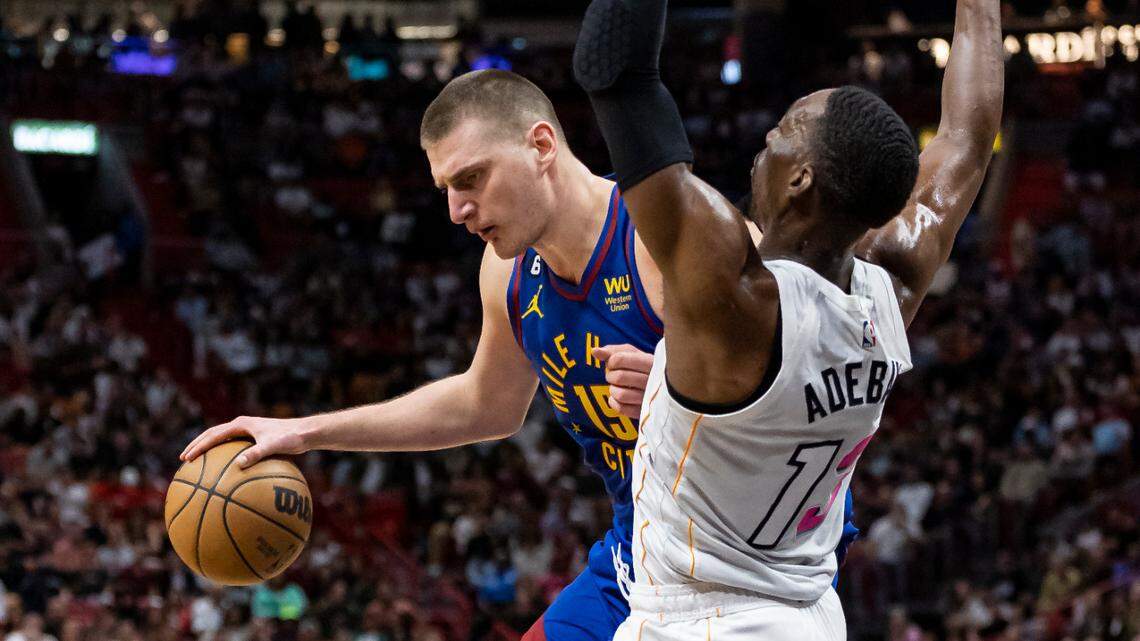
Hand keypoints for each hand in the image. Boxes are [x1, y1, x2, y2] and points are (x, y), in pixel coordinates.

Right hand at [179, 416, 310, 468]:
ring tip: (197, 464)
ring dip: (208, 450)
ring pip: (221, 440)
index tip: (186, 459)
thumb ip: (257, 454)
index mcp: (241, 424)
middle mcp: (242, 426)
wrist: (305, 432)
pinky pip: (234, 448)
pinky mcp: (254, 439)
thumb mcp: (274, 446)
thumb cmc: (291, 437)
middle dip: (197, 446)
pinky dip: (224, 457)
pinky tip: (224, 472)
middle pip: (212, 435)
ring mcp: (247, 432)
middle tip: (183, 460)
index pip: (213, 435)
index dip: (198, 447)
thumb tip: (239, 465)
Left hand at [592, 344, 654, 419]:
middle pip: (618, 377)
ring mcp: (650, 399)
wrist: (662, 386)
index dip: (610, 361)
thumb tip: (594, 351)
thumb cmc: (640, 366)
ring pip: (620, 395)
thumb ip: (612, 351)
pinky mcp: (643, 412)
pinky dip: (615, 402)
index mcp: (651, 362)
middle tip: (615, 376)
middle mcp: (654, 380)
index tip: (614, 364)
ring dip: (614, 390)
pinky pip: (621, 408)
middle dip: (611, 376)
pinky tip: (620, 398)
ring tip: (619, 387)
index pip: (619, 359)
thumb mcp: (631, 354)